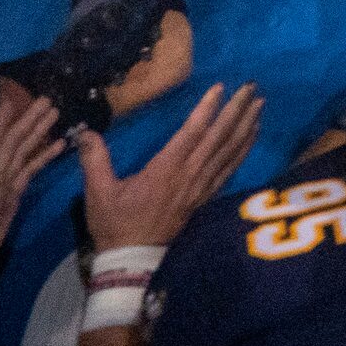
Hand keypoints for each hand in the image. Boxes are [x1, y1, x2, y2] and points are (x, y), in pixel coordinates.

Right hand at [79, 81, 261, 254]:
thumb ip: (95, 160)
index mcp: (166, 170)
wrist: (132, 258)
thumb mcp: (98, 192)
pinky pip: (231, 168)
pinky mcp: (206, 196)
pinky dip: (244, 149)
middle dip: (236, 110)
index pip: (192, 133)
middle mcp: (190, 175)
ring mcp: (202, 186)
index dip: (207, 109)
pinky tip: (252, 134)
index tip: (220, 87)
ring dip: (246, 126)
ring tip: (260, 103)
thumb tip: (85, 132)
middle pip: (219, 137)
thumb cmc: (115, 223)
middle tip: (252, 87)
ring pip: (230, 151)